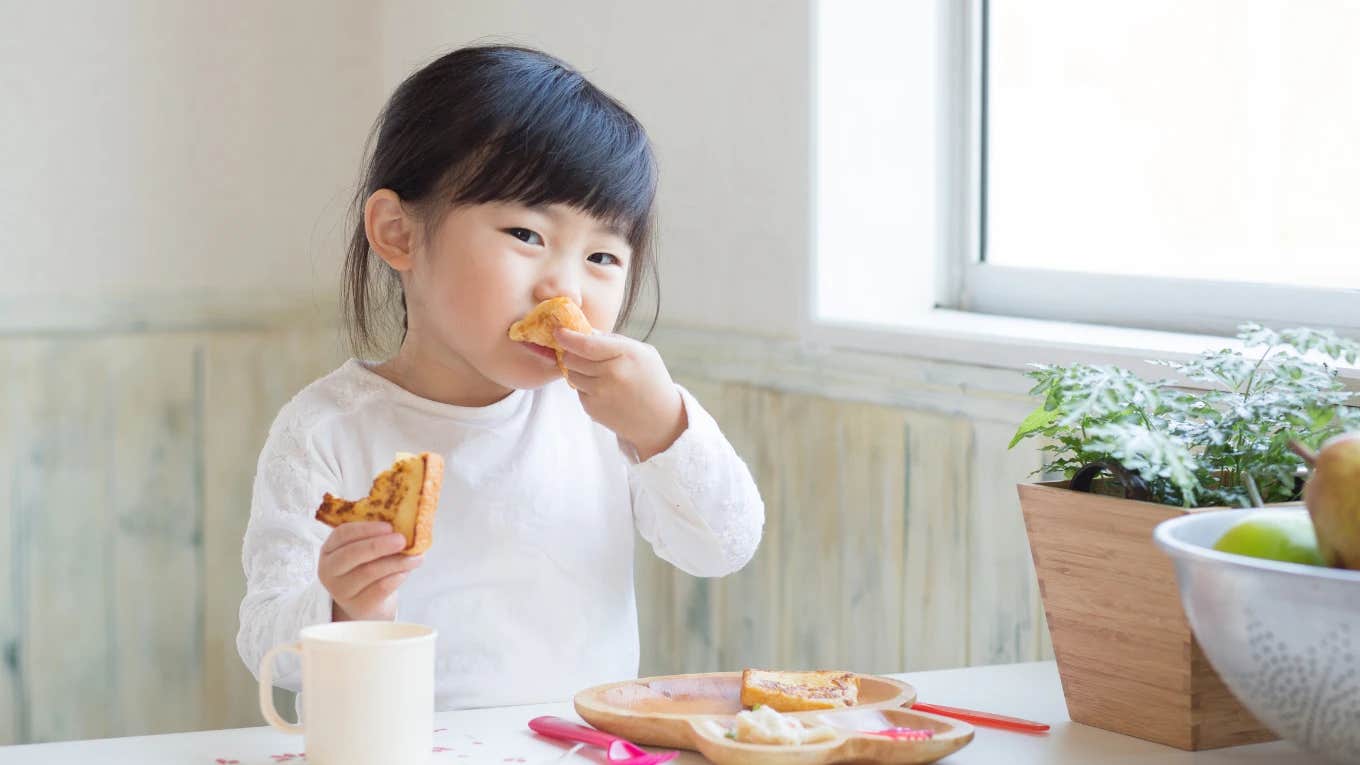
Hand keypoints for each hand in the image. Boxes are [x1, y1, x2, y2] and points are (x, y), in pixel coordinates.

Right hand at [318, 522, 422, 621]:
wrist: (366, 603)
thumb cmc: (366, 567)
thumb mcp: (364, 550)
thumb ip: (377, 536)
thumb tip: (404, 524)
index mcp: (330, 550)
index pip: (342, 534)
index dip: (365, 529)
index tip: (388, 526)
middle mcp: (330, 570)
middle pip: (352, 554)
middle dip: (379, 545)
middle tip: (402, 540)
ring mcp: (342, 590)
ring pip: (369, 571)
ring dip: (396, 562)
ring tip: (415, 557)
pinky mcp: (359, 606)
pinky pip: (379, 589)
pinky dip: (396, 577)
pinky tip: (406, 571)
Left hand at [555, 329, 686, 460]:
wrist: (659, 420)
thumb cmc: (651, 380)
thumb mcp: (642, 352)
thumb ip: (613, 340)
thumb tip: (584, 330)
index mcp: (626, 354)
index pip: (586, 344)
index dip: (567, 336)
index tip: (559, 331)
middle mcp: (612, 374)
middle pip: (572, 357)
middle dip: (570, 352)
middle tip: (578, 351)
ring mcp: (600, 393)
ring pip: (571, 373)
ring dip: (577, 370)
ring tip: (597, 372)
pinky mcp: (592, 409)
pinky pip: (578, 390)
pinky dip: (585, 386)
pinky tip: (604, 390)